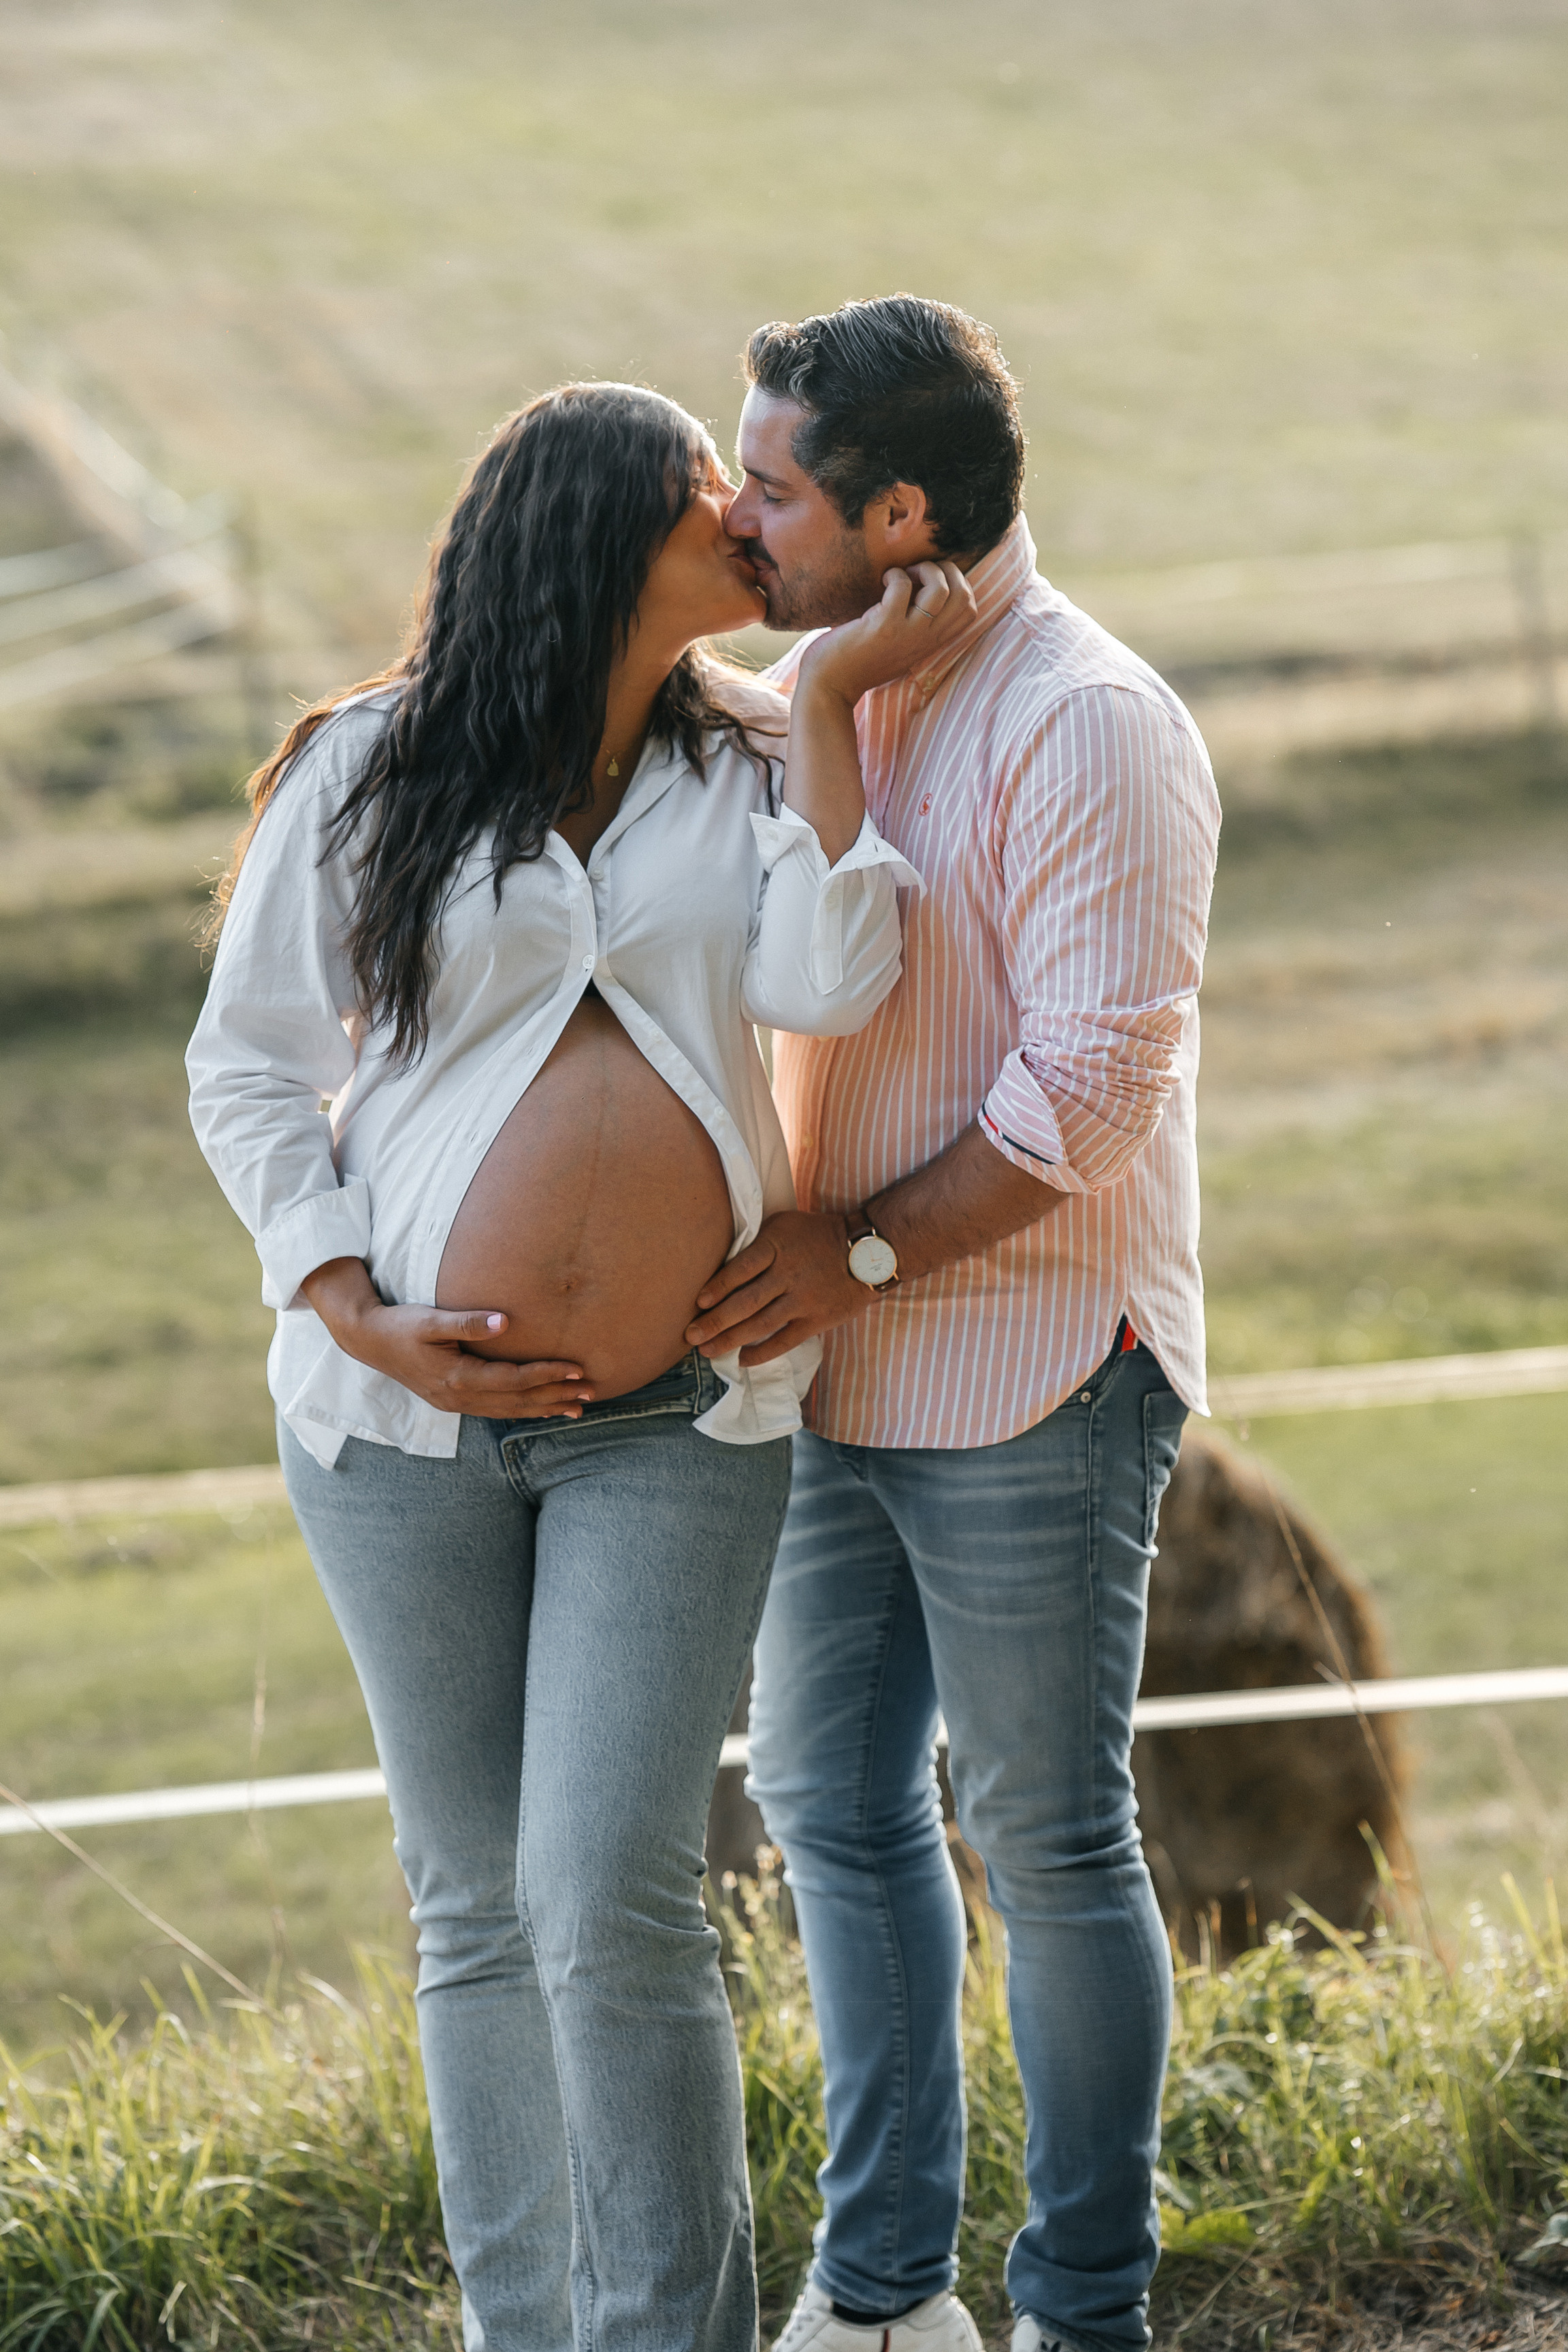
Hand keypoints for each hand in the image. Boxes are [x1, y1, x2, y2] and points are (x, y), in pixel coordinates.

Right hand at [300, 1257, 592, 1419]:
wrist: (368, 1341)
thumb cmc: (401, 1325)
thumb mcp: (431, 1319)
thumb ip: (468, 1322)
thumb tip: (505, 1321)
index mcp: (457, 1378)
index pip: (513, 1380)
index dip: (548, 1375)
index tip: (578, 1369)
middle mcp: (459, 1397)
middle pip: (517, 1401)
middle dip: (556, 1397)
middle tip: (591, 1393)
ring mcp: (456, 1403)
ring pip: (509, 1410)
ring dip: (544, 1408)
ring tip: (576, 1408)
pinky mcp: (454, 1401)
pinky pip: (497, 1410)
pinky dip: (523, 1409)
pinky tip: (541, 1407)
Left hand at [684, 1210, 872, 1368]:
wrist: (866, 1250)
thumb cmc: (815, 1235)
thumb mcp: (783, 1224)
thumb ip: (755, 1242)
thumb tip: (719, 1264)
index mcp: (776, 1245)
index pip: (740, 1269)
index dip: (717, 1287)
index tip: (698, 1303)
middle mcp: (788, 1273)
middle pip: (745, 1302)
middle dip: (714, 1322)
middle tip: (690, 1336)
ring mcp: (803, 1299)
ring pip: (760, 1325)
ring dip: (730, 1340)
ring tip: (707, 1351)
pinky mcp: (817, 1319)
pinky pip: (785, 1340)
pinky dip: (762, 1352)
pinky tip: (742, 1359)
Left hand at [795, 560, 976, 707]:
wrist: (829, 687)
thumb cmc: (857, 660)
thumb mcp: (897, 645)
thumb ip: (913, 624)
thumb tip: (917, 585)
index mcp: (930, 642)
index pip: (969, 611)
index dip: (958, 584)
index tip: (931, 581)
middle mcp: (925, 640)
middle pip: (964, 597)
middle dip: (947, 571)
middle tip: (918, 573)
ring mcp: (906, 634)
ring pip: (940, 590)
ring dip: (924, 570)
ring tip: (903, 576)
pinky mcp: (883, 627)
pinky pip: (902, 586)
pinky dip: (893, 575)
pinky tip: (881, 582)